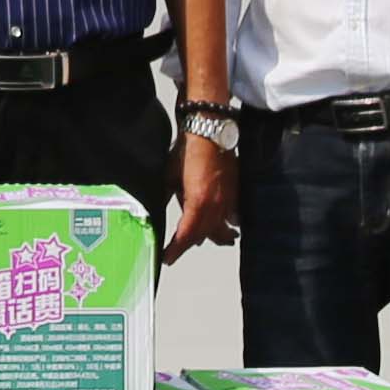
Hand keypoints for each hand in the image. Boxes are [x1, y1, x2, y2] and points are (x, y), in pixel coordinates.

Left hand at [163, 129, 236, 256]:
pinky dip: (230, 222)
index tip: (167, 258)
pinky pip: (233, 215)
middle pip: (205, 235)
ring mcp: (228, 200)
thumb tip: (154, 210)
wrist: (208, 132)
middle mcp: (215, 206)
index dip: (175, 250)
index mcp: (197, 204)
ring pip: (221, 228)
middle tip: (179, 249)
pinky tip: (231, 224)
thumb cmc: (188, 151)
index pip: (186, 236)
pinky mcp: (235, 192)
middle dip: (191, 243)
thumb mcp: (169, 178)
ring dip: (215, 237)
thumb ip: (166, 198)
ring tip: (215, 242)